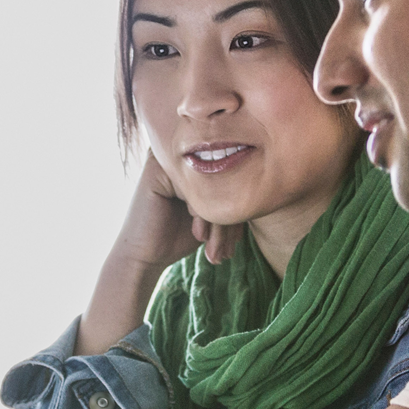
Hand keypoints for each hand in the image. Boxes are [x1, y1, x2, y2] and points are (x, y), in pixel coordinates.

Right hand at [77, 152, 243, 354]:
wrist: (143, 254)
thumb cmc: (178, 235)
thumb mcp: (211, 216)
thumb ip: (230, 199)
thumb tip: (265, 197)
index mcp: (197, 161)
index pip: (229, 178)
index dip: (236, 212)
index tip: (236, 242)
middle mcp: (183, 153)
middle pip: (221, 181)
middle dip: (228, 220)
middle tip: (229, 250)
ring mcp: (169, 157)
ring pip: (211, 186)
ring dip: (218, 222)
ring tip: (220, 251)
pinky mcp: (157, 169)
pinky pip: (194, 189)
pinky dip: (202, 215)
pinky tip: (200, 237)